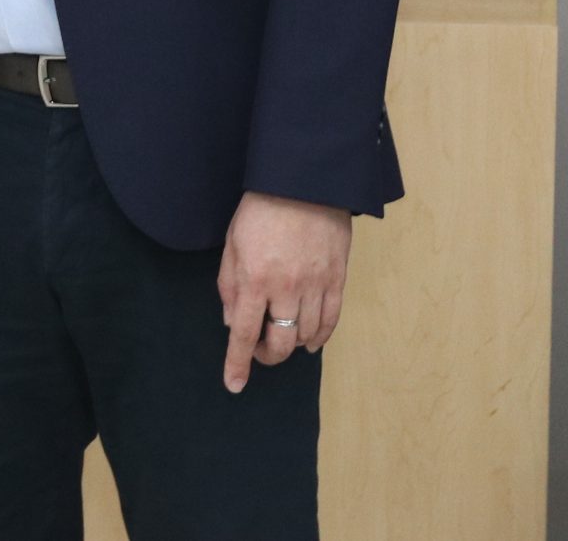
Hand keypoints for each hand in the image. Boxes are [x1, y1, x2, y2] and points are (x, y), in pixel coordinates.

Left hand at [217, 191, 351, 391]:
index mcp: (255, 279)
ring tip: (284, 339)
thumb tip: (234, 323)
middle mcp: (286, 288)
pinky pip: (331, 320)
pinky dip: (320, 337)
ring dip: (293, 346)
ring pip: (307, 337)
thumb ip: (230, 286)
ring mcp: (315, 285)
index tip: (234, 385)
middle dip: (268, 357)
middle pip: (280, 344)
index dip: (238, 364)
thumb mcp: (233, 244)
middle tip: (261, 351)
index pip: (244, 335)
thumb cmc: (262, 210)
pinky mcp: (337, 278)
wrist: (304, 181)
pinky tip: (310, 340)